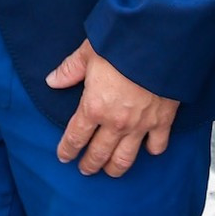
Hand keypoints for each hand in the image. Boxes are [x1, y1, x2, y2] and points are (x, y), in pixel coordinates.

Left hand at [45, 40, 178, 176]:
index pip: (75, 137)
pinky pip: (157, 146)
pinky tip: (147, 150)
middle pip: (99, 154)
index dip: (67, 150)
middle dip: (89, 164)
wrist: (158, 44)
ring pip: (125, 158)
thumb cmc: (121, 45)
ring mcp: (140, 125)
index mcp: (94, 107)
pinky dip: (151, 151)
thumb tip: (52, 80)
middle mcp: (116, 123)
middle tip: (84, 169)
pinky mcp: (162, 121)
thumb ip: (69, 70)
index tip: (64, 157)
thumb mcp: (87, 53)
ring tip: (109, 171)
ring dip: (115, 168)